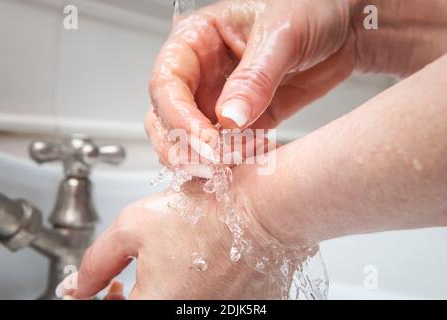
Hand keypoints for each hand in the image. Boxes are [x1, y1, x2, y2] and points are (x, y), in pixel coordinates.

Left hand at [57, 179, 299, 298]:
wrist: (262, 209)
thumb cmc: (206, 213)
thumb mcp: (133, 227)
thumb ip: (97, 260)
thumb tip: (79, 285)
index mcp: (156, 306)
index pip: (114, 313)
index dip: (103, 299)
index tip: (106, 287)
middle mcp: (189, 316)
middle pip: (149, 307)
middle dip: (132, 295)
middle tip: (130, 277)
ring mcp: (217, 313)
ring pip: (180, 302)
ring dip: (169, 289)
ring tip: (177, 260)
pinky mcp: (241, 306)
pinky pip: (208, 299)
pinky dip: (199, 288)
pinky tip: (204, 264)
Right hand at [147, 0, 355, 164]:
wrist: (344, 28)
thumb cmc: (310, 9)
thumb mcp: (282, 34)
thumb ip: (254, 77)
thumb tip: (229, 118)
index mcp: (196, 40)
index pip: (166, 83)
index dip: (178, 116)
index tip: (205, 141)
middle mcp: (201, 74)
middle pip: (166, 118)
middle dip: (184, 146)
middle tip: (213, 164)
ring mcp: (219, 101)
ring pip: (189, 140)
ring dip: (206, 160)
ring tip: (239, 159)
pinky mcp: (243, 123)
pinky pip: (225, 150)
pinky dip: (233, 162)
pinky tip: (256, 154)